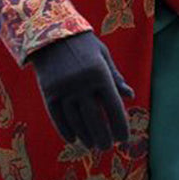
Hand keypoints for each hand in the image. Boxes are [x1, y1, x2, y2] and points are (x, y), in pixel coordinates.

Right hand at [29, 31, 133, 149]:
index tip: (123, 139)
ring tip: (93, 145)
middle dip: (103, 137)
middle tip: (107, 147)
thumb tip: (130, 96)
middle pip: (95, 119)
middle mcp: (82, 84)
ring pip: (76, 121)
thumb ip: (115, 77)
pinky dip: (66, 130)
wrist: (49, 32)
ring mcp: (64, 89)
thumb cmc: (82, 43)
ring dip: (86, 136)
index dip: (120, 126)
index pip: (113, 107)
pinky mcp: (48, 92)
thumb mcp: (103, 55)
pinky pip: (58, 117)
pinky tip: (74, 139)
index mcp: (99, 74)